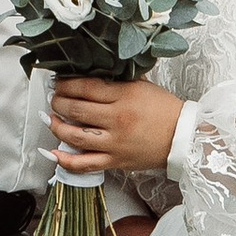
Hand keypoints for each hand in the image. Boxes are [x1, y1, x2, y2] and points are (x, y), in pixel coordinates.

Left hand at [52, 76, 181, 176]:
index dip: (66, 84)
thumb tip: (92, 71)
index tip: (59, 83)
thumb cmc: (164, 110)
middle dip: (58, 102)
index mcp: (125, 96)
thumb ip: (118, 79)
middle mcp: (117, 119)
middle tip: (54, 98)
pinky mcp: (115, 161)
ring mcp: (115, 143)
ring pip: (74, 136)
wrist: (183, 138)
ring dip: (57, 126)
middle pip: (76, 109)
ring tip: (52, 119)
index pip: (86, 87)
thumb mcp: (142, 86)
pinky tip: (53, 152)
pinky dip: (65, 160)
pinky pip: (84, 164)